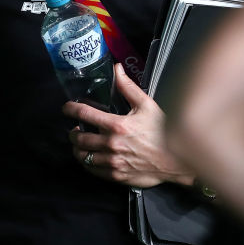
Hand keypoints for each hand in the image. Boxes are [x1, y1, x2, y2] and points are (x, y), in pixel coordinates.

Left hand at [63, 63, 194, 187]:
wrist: (176, 160)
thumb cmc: (162, 130)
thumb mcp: (147, 105)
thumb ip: (128, 87)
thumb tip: (117, 69)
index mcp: (117, 125)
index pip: (84, 114)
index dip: (71, 109)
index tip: (67, 108)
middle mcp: (111, 145)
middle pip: (78, 138)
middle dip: (73, 132)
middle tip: (75, 128)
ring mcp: (112, 162)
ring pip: (82, 156)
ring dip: (77, 148)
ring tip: (81, 143)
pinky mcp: (116, 175)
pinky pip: (92, 170)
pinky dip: (88, 163)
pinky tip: (91, 157)